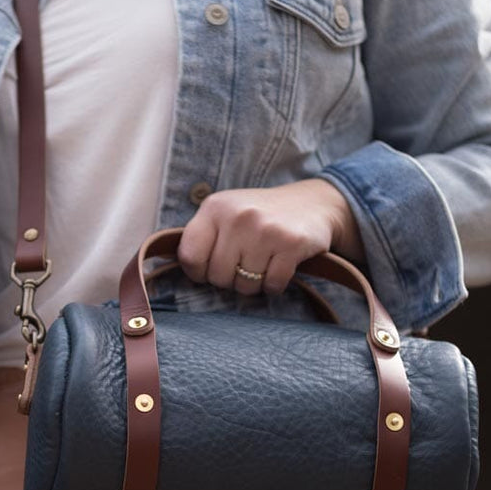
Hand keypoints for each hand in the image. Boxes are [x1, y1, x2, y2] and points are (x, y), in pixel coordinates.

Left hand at [177, 179, 363, 296]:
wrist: (313, 203)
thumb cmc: (261, 216)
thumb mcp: (226, 214)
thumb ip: (202, 237)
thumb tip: (177, 271)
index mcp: (214, 208)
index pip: (189, 257)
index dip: (200, 272)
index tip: (213, 267)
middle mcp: (237, 216)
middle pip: (218, 277)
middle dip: (230, 279)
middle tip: (245, 264)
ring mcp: (265, 229)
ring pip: (245, 286)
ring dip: (254, 284)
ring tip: (263, 263)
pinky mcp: (291, 244)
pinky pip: (272, 285)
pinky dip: (275, 285)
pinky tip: (280, 266)